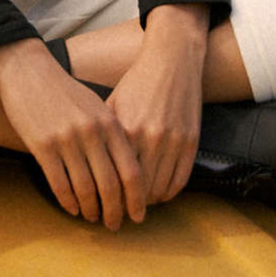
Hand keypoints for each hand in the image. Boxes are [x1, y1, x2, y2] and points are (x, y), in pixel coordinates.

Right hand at [0, 37, 146, 229]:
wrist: (29, 72)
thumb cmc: (66, 92)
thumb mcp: (97, 107)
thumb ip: (114, 134)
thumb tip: (129, 171)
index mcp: (110, 124)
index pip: (131, 171)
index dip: (136, 199)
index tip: (138, 215)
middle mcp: (92, 133)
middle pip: (110, 185)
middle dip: (114, 211)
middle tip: (115, 226)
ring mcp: (66, 140)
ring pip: (85, 189)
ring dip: (91, 210)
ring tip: (93, 219)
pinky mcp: (43, 146)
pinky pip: (59, 184)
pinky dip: (68, 202)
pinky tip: (72, 209)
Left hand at [107, 5, 207, 204]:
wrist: (172, 61)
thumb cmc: (138, 83)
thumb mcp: (112, 105)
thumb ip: (102, 135)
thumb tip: (84, 166)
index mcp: (125, 130)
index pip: (114, 178)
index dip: (107, 197)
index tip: (101, 207)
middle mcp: (150, 138)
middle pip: (136, 190)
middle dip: (126, 207)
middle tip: (118, 215)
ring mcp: (173, 141)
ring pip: (159, 190)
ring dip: (147, 203)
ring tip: (137, 205)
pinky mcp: (191, 142)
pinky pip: (180, 181)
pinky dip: (168, 194)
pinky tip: (159, 195)